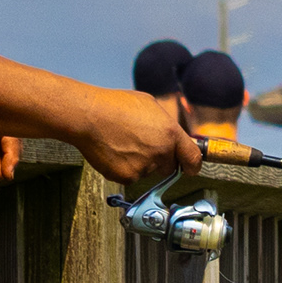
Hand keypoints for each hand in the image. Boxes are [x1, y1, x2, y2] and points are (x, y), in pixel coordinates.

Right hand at [78, 90, 200, 185]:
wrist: (88, 116)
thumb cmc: (115, 106)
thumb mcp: (149, 105)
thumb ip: (165, 124)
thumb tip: (171, 135)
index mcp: (170, 134)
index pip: (193, 158)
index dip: (192, 165)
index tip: (190, 169)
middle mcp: (161, 153)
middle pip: (169, 167)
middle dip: (160, 161)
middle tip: (141, 146)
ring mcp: (145, 167)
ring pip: (148, 172)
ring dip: (140, 163)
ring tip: (122, 143)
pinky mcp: (128, 177)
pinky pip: (131, 177)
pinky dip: (124, 168)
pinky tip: (114, 152)